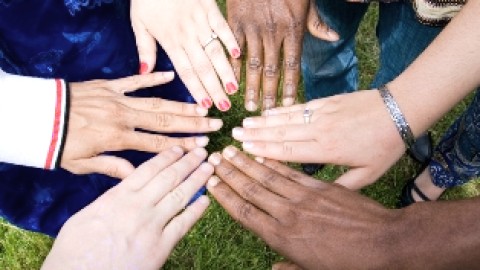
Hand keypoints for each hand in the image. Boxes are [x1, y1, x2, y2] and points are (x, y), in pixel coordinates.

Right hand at [42, 147, 211, 269]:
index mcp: (118, 197)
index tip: (179, 148)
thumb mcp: (84, 216)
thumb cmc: (74, 251)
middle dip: (188, 163)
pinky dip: (196, 210)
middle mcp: (138, 207)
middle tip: (202, 152)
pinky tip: (205, 200)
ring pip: (180, 196)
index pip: (148, 170)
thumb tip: (123, 191)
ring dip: (196, 180)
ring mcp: (151, 227)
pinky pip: (183, 224)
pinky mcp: (160, 248)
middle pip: (169, 178)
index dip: (167, 157)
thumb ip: (109, 200)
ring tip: (208, 168)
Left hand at [62, 72, 222, 178]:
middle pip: (165, 121)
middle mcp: (124, 118)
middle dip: (193, 123)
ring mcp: (118, 99)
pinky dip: (152, 78)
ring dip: (181, 104)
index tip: (204, 145)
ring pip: (156, 102)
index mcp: (118, 139)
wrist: (39, 116)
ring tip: (203, 106)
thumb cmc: (59, 144)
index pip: (158, 144)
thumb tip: (137, 175)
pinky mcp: (109, 85)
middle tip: (216, 123)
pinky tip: (170, 75)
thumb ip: (112, 167)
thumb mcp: (82, 164)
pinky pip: (134, 81)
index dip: (183, 145)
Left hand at [131, 0, 239, 111]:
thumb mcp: (139, 22)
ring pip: (215, 50)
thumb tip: (145, 73)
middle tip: (224, 106)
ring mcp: (200, 21)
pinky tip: (237, 55)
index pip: (185, 71)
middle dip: (215, 88)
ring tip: (234, 88)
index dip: (196, 89)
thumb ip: (144, 48)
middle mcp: (187, 35)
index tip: (205, 106)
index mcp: (170, 41)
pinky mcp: (209, 8)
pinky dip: (230, 39)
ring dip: (225, 70)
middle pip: (203, 66)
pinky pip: (222, 26)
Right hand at [207, 146, 397, 269]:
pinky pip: (292, 170)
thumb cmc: (351, 263)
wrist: (385, 243)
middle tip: (215, 158)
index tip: (212, 183)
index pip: (245, 213)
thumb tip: (273, 268)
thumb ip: (290, 268)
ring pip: (269, 176)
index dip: (226, 196)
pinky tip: (263, 150)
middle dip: (231, 173)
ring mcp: (305, 197)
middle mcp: (289, 214)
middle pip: (252, 189)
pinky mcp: (321, 185)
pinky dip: (275, 160)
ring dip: (248, 161)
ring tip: (232, 148)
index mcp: (284, 238)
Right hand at [227, 0, 338, 110]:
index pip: (293, 65)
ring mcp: (253, 28)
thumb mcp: (307, 1)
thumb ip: (316, 22)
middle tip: (265, 114)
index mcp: (293, 28)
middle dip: (269, 94)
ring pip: (252, 64)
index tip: (288, 106)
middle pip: (272, 70)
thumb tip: (334, 38)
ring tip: (249, 106)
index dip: (290, 87)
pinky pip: (233, 49)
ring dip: (251, 87)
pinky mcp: (235, 22)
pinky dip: (232, 67)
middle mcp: (273, 32)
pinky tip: (232, 83)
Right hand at [231, 91, 403, 189]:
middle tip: (233, 136)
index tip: (245, 151)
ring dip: (263, 121)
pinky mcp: (327, 102)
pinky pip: (299, 106)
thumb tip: (324, 194)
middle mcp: (320, 131)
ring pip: (286, 118)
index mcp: (327, 151)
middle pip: (281, 133)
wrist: (400, 110)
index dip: (264, 151)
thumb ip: (343, 184)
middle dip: (255, 135)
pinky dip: (282, 109)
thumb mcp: (369, 174)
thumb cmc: (385, 145)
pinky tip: (268, 111)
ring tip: (243, 123)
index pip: (288, 151)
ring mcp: (322, 114)